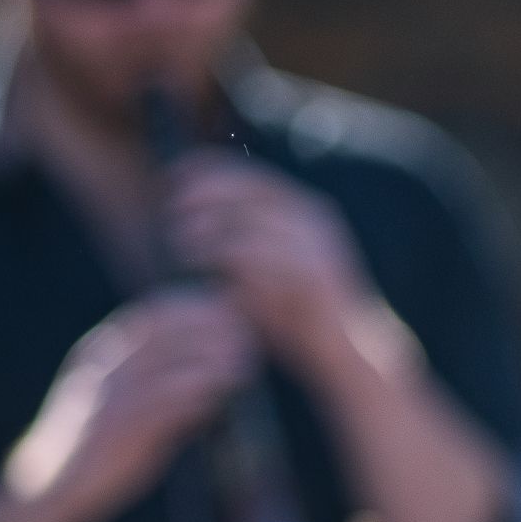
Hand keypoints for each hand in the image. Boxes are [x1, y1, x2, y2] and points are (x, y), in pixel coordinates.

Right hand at [0, 292, 256, 521]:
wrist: (53, 482)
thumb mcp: (118, 396)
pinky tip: (222, 395)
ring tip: (245, 361)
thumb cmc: (96, 439)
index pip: (148, 315)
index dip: (190, 309)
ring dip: (210, 361)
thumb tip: (205, 367)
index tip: (227, 311)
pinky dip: (197, 396)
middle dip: (207, 330)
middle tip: (245, 333)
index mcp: (98, 353)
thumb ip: (152, 377)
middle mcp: (101, 369)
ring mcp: (109, 397)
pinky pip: (164, 405)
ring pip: (167, 366)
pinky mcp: (120, 429)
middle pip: (163, 335)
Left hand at [163, 155, 373, 369]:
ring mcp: (316, 242)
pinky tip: (200, 258)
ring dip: (210, 224)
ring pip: (250, 218)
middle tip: (172, 206)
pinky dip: (222, 251)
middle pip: (249, 187)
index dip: (210, 169)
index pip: (252, 174)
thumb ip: (238, 247)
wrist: (349, 351)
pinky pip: (257, 251)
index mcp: (305, 212)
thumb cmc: (299, 315)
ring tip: (180, 238)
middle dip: (206, 192)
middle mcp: (314, 218)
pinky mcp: (311, 268)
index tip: (174, 175)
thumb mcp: (264, 272)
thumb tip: (191, 223)